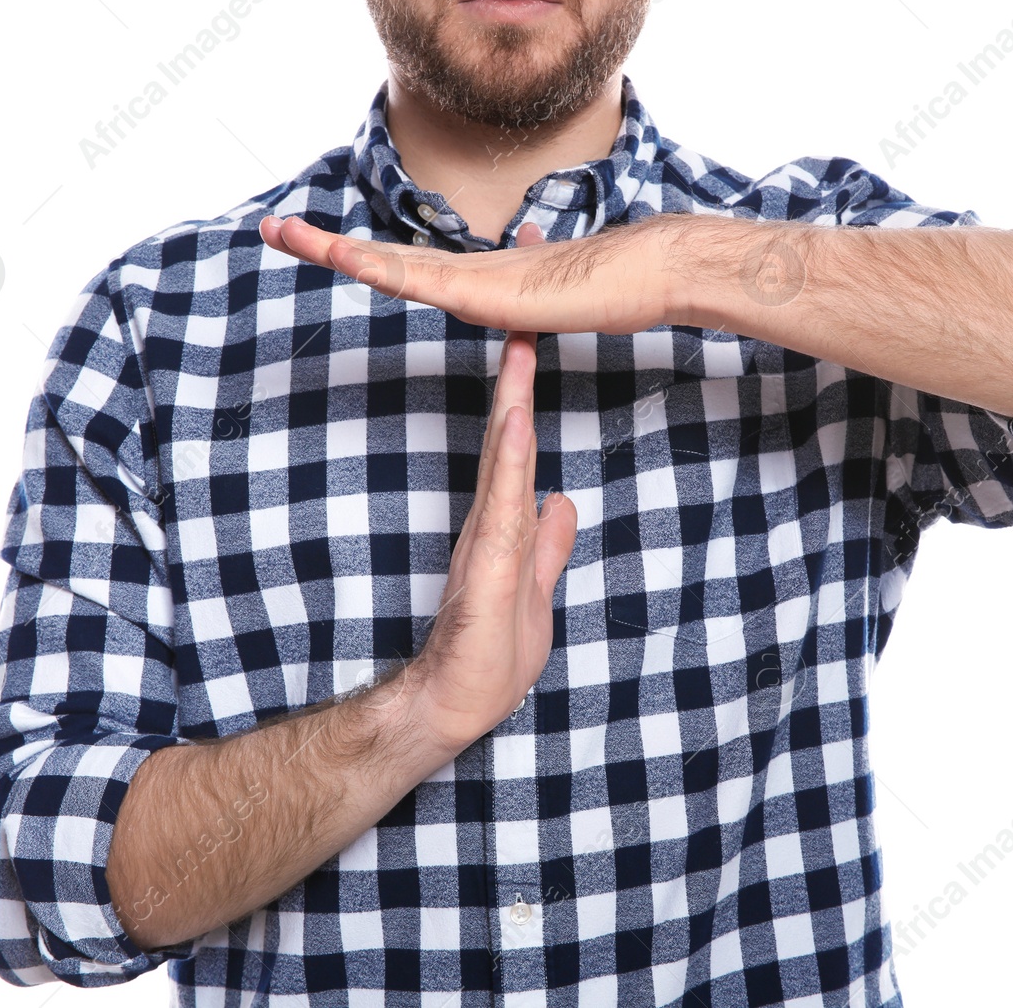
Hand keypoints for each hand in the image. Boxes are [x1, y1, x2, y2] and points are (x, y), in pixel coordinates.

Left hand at [257, 212, 679, 334]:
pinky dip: (381, 270)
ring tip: (286, 235)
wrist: (646, 272)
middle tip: (273, 230)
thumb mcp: (549, 295)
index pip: (401, 266)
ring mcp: (472, 280)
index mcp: (472, 277)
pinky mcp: (487, 293)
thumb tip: (516, 264)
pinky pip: (423, 283)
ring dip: (335, 250)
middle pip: (381, 256)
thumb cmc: (607, 284)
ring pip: (390, 264)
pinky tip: (347, 260)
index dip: (357, 255)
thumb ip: (524, 286)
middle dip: (325, 244)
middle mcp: (464, 271)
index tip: (314, 243)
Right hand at [398, 229, 578, 752]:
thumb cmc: (489, 654)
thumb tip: (562, 502)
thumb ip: (546, 545)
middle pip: (508, 430)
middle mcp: (493, 516)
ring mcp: (486, 537)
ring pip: (503, 455)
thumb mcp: (534, 588)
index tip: (532, 333)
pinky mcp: (484, 566)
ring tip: (519, 341)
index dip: (526, 387)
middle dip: (518, 369)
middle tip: (519, 306)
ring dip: (513, 399)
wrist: (451, 706)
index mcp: (506, 518)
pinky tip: (515, 420)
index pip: (519, 439)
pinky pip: (501, 502)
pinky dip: (509, 459)